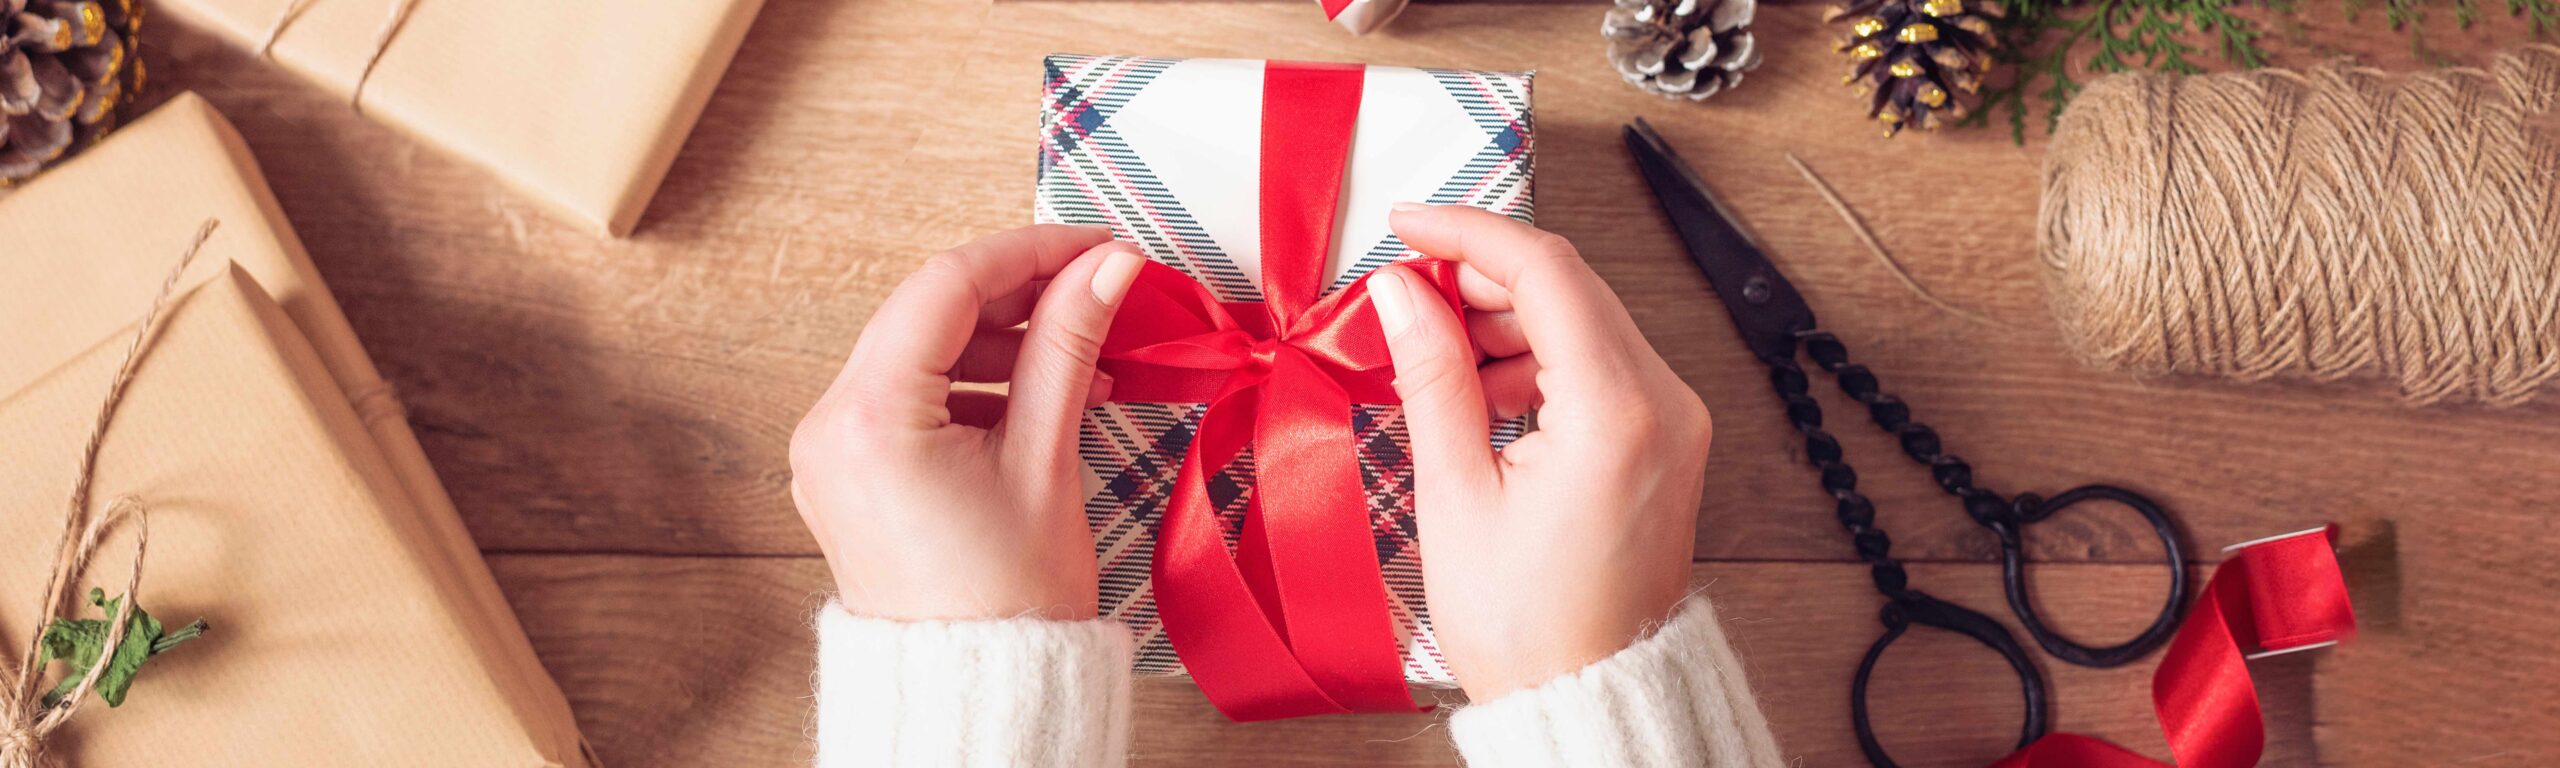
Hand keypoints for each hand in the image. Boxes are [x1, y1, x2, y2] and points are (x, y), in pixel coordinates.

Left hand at [789, 225, 1144, 621]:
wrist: (981, 693)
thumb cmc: (1007, 605)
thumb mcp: (1046, 458)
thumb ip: (1070, 345)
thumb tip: (1105, 269)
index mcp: (867, 418)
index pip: (946, 285)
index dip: (1030, 252)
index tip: (1095, 246)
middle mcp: (829, 426)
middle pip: (927, 313)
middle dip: (1019, 294)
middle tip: (1098, 286)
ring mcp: (832, 452)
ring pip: (920, 352)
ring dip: (1003, 342)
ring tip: (1086, 357)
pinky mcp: (851, 475)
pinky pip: (910, 398)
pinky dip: (975, 387)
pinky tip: (1041, 396)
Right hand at [1367, 205, 1709, 700]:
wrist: (1584, 696)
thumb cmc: (1527, 626)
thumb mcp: (1455, 493)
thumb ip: (1431, 375)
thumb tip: (1404, 294)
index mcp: (1619, 412)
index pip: (1545, 271)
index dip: (1467, 234)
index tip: (1409, 225)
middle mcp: (1665, 404)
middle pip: (1569, 286)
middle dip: (1481, 277)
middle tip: (1406, 293)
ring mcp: (1673, 420)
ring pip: (1583, 319)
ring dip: (1506, 318)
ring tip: (1435, 356)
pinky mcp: (1664, 439)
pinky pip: (1599, 363)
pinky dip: (1537, 357)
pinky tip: (1481, 389)